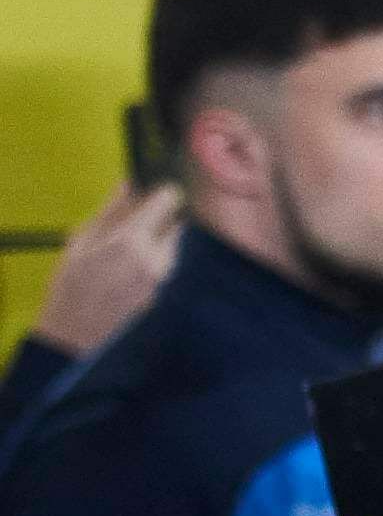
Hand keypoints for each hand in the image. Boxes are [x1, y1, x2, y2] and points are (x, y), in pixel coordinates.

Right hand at [32, 180, 180, 360]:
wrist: (76, 331)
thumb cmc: (72, 283)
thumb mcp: (83, 240)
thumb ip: (111, 211)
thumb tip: (129, 184)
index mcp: (133, 240)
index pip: (168, 202)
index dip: (165, 192)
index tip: (159, 188)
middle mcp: (156, 259)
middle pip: (177, 225)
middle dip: (163, 219)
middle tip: (139, 220)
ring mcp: (163, 279)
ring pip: (172, 247)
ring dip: (158, 240)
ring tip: (126, 248)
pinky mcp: (163, 293)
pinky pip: (165, 267)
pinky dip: (154, 260)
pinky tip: (128, 268)